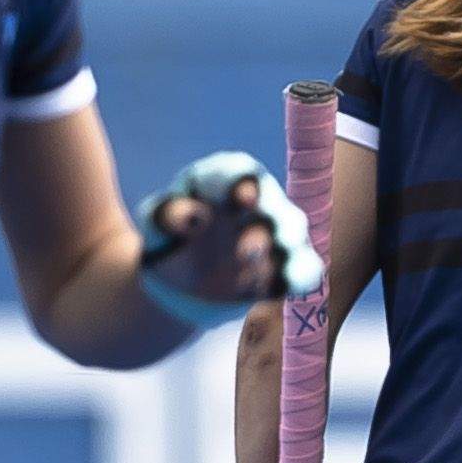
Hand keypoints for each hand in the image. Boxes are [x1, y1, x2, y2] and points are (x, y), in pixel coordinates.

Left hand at [137, 150, 320, 329]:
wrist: (176, 286)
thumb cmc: (167, 242)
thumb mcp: (155, 226)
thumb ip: (166, 215)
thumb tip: (194, 217)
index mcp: (219, 182)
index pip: (237, 171)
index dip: (244, 182)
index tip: (243, 198)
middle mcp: (254, 202)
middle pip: (272, 203)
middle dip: (265, 224)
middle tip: (245, 252)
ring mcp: (273, 233)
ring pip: (293, 230)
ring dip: (282, 250)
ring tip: (250, 275)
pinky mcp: (285, 266)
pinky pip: (306, 269)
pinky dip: (297, 278)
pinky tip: (271, 291)